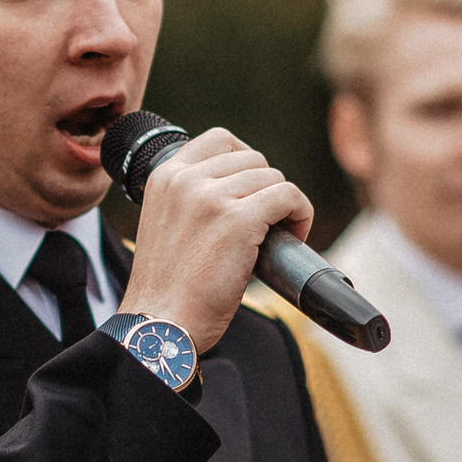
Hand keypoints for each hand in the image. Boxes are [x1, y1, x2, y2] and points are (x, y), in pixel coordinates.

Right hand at [117, 128, 313, 353]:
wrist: (160, 322)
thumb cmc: (168, 287)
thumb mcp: (165, 222)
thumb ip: (192, 198)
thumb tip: (244, 188)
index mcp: (165, 176)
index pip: (220, 139)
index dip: (245, 162)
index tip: (251, 191)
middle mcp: (187, 180)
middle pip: (253, 159)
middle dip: (266, 189)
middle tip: (266, 223)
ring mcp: (212, 198)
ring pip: (274, 178)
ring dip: (285, 205)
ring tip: (278, 235)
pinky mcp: (239, 220)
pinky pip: (289, 197)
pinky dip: (301, 214)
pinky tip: (293, 236)